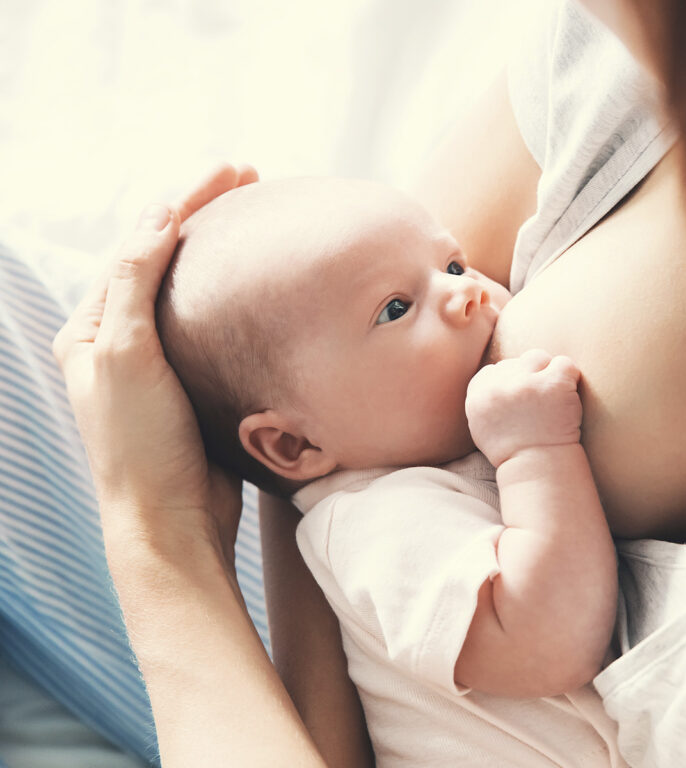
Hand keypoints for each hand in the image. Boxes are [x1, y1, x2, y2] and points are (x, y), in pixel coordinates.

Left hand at [53, 163, 257, 564]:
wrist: (171, 522)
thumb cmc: (141, 445)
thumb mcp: (126, 355)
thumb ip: (136, 282)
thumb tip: (159, 213)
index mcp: (90, 328)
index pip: (140, 244)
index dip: (185, 200)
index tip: (235, 169)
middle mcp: (119, 340)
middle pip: (163, 257)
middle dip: (203, 211)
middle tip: (250, 175)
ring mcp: (157, 363)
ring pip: (189, 287)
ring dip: (219, 247)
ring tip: (255, 214)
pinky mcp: (191, 383)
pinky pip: (212, 321)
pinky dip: (234, 291)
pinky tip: (259, 280)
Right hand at [465, 348, 582, 466]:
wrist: (539, 469)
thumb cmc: (514, 451)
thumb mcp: (482, 426)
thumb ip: (484, 398)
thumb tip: (495, 372)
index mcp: (478, 394)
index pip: (494, 370)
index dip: (511, 384)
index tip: (522, 403)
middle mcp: (499, 386)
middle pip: (517, 363)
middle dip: (530, 378)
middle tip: (541, 404)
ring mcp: (526, 383)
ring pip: (539, 357)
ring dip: (548, 373)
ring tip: (555, 398)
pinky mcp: (553, 384)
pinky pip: (565, 363)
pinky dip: (571, 377)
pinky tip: (569, 398)